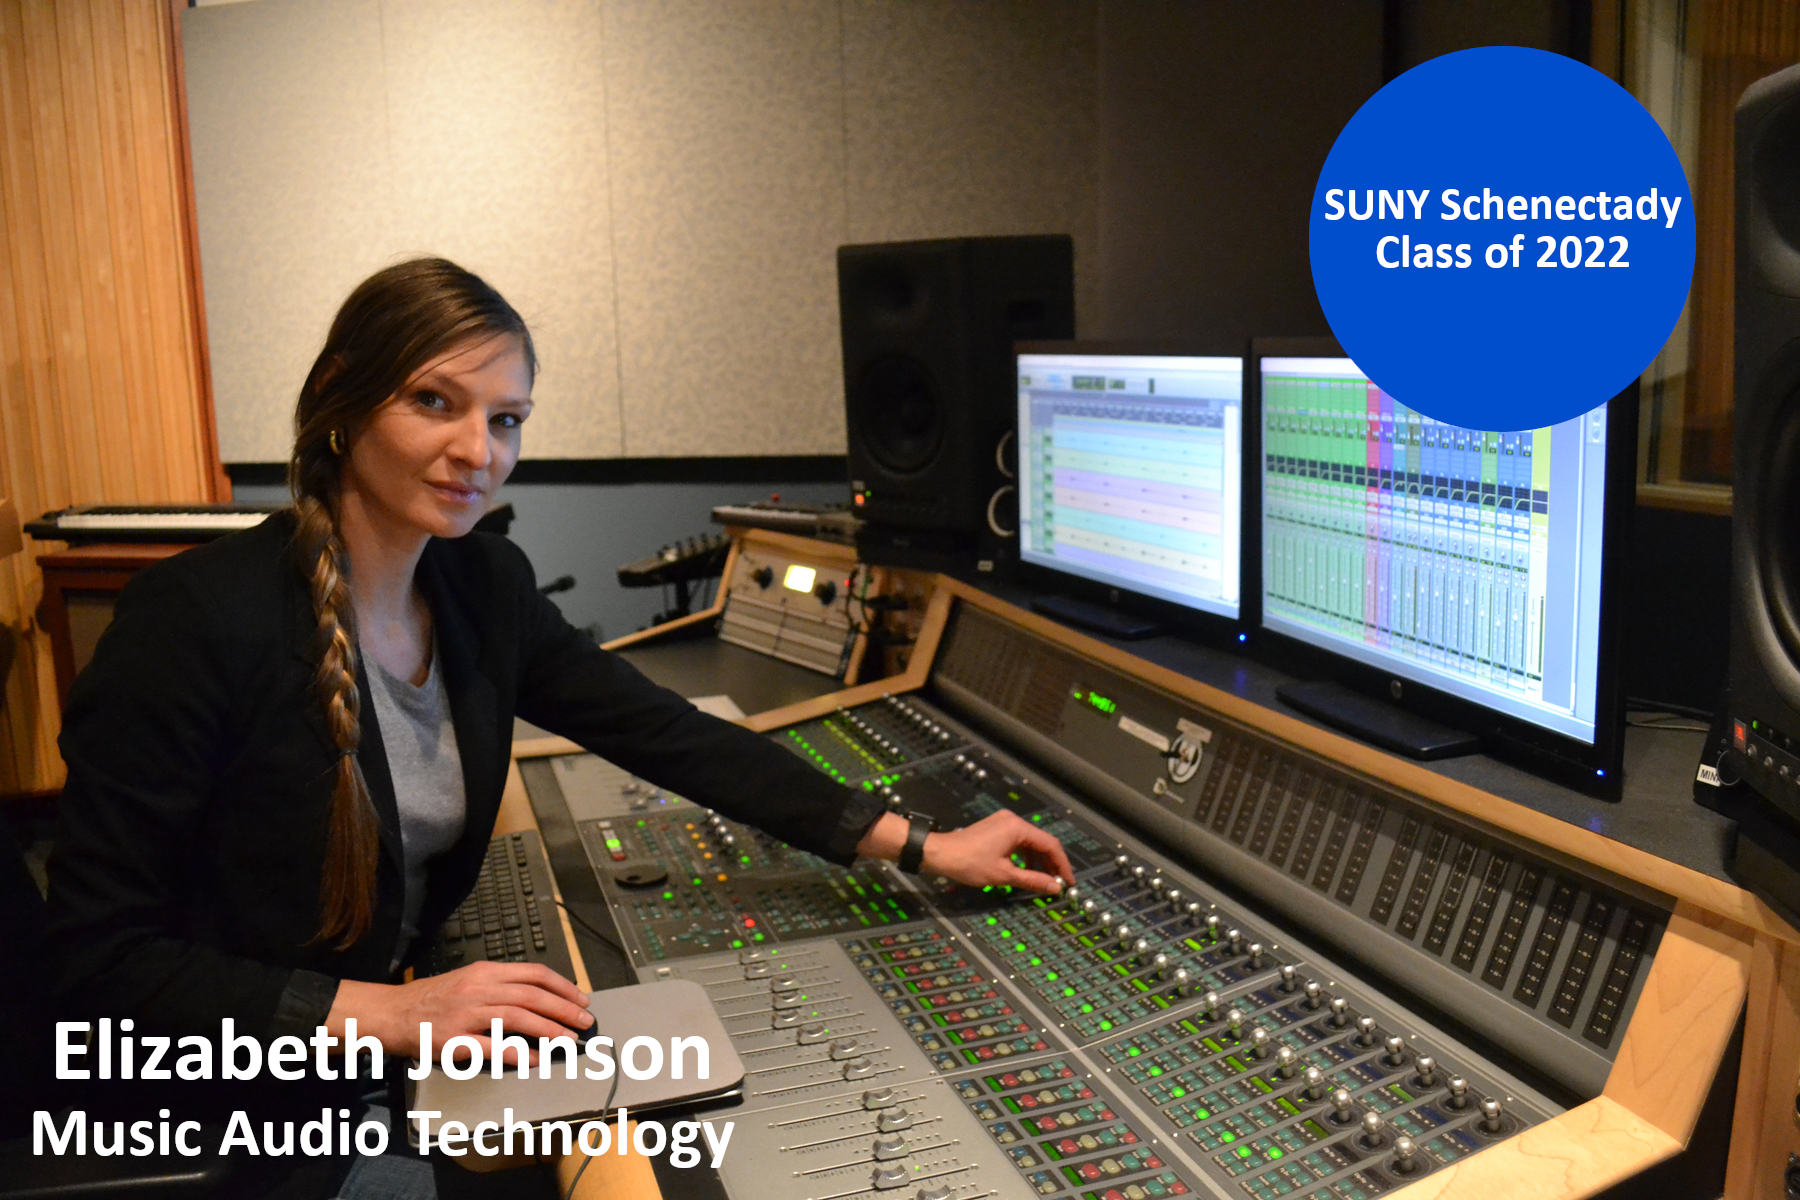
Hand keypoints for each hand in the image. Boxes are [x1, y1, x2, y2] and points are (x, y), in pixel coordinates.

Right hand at [330, 961, 592, 1066]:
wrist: (392, 1012)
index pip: (534, 974)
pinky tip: (533, 1059)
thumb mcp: (469, 981)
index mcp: (485, 972)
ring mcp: (467, 1014)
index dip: (562, 986)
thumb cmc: (432, 999)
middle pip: (532, 996)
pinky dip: (515, 1053)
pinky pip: (491, 1047)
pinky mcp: (455, 1040)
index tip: (580, 998)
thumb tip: (539, 998)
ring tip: (568, 1040)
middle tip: (585, 1021)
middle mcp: (479, 989)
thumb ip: (501, 987)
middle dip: (564, 1008)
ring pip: (518, 1017)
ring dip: (548, 1029)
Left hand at [922, 810, 1074, 893]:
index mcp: (1017, 827)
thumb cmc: (970, 864)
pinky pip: (1018, 842)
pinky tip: (1026, 871)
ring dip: (1038, 861)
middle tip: (1058, 884)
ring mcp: (1003, 822)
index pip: (1050, 845)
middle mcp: (1013, 820)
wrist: (939, 854)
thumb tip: (1054, 888)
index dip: (1062, 865)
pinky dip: (1025, 856)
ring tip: (1043, 881)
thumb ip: (1033, 880)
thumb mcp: (1004, 875)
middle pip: (1041, 842)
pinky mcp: (996, 828)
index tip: (1068, 882)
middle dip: (1051, 864)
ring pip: (1030, 842)